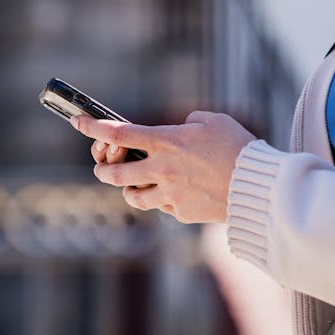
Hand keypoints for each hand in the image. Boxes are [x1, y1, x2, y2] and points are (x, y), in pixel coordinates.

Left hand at [71, 111, 255, 223]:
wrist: (256, 185)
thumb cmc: (238, 147)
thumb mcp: (214, 121)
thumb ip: (191, 121)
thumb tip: (182, 127)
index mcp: (166, 141)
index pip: (118, 133)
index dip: (92, 127)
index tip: (78, 122)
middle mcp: (161, 168)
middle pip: (114, 173)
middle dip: (103, 171)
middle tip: (102, 169)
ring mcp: (169, 194)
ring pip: (133, 197)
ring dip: (130, 190)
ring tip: (135, 187)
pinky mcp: (180, 213)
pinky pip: (163, 207)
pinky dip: (164, 201)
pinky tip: (178, 195)